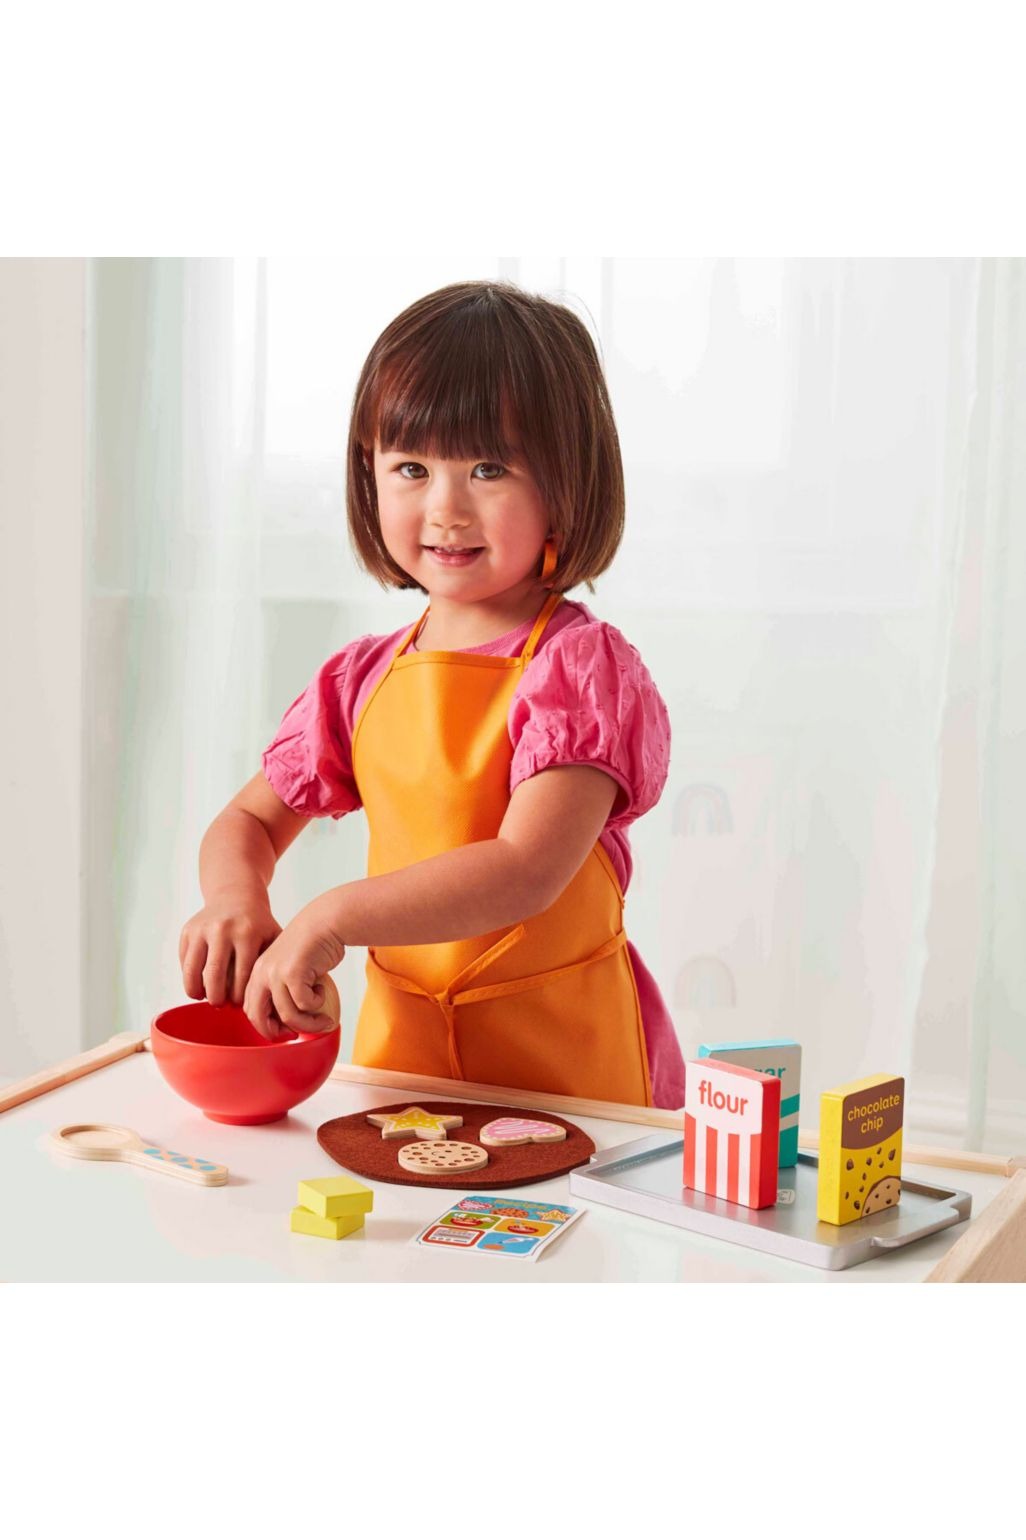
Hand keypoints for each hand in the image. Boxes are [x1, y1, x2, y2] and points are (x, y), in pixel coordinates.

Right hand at [179, 886, 281, 1006]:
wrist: (236, 896)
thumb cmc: (258, 925)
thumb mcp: (272, 938)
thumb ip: (272, 965)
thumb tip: (269, 1002)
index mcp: (247, 934)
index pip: (240, 978)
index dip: (238, 997)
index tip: (239, 1003)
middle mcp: (223, 929)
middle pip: (214, 978)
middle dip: (216, 998)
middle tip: (220, 1004)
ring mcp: (202, 929)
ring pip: (193, 972)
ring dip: (196, 991)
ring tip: (205, 997)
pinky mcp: (188, 930)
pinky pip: (184, 963)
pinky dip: (188, 977)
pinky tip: (199, 983)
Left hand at [243, 901, 344, 1039]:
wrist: (326, 922)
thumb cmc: (312, 946)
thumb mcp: (288, 967)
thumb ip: (282, 990)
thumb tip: (287, 1024)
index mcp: (257, 973)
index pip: (250, 1011)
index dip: (266, 1027)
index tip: (286, 1030)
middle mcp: (261, 973)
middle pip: (258, 1018)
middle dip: (278, 1033)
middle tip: (297, 1035)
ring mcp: (276, 973)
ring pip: (287, 1015)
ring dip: (308, 1024)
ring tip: (323, 1020)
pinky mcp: (293, 973)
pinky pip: (305, 1004)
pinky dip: (317, 1004)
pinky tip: (322, 992)